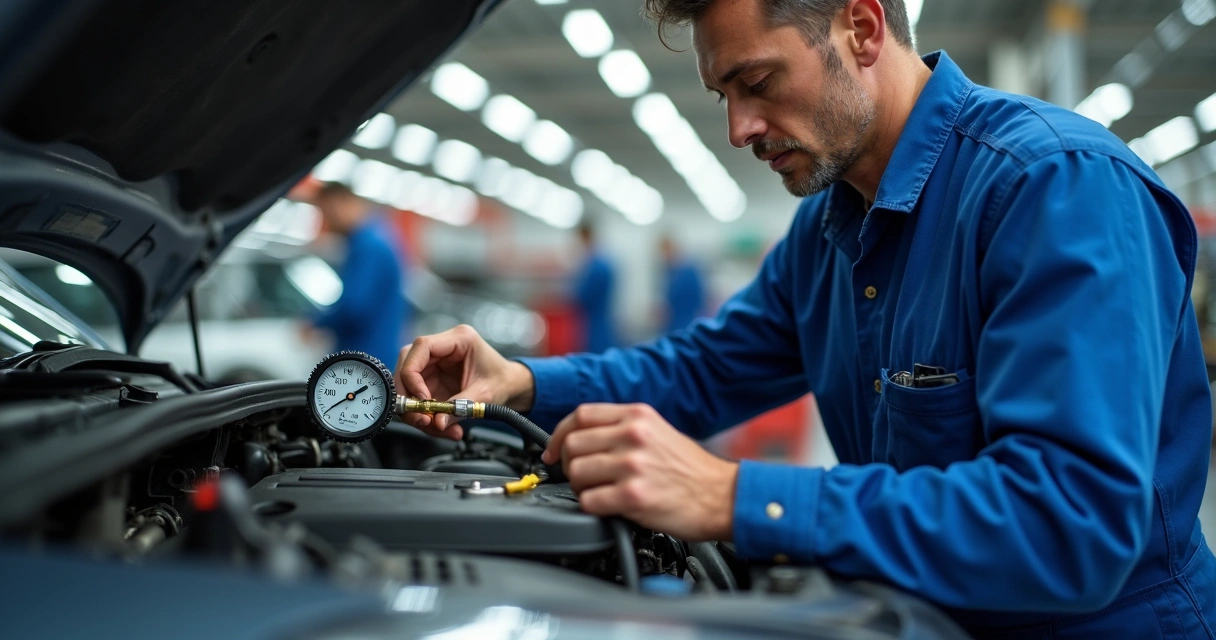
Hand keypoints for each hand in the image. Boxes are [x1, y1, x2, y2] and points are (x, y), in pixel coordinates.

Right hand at [395, 325, 534, 439]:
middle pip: (408, 364)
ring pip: (409, 383)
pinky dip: (425, 414)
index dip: (412, 373)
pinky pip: (418, 396)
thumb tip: (437, 422)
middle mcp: (443, 347)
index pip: (421, 346)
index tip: (421, 399)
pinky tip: (440, 425)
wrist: (511, 386)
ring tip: (435, 427)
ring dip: (416, 409)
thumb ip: (460, 407)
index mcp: (459, 339)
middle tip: (421, 419)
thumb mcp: (485, 395)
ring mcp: (435, 362)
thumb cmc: (502, 382)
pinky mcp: (432, 378)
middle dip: (409, 395)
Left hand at [542, 403, 737, 540]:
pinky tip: (608, 506)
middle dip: (568, 465)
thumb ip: (622, 429)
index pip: (580, 415)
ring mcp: (633, 465)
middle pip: (572, 444)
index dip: (559, 435)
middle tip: (581, 478)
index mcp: (637, 416)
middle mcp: (634, 436)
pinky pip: (589, 501)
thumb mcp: (658, 432)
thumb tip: (583, 439)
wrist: (722, 496)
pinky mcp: (634, 496)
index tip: (554, 451)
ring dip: (579, 488)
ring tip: (597, 493)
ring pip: (576, 473)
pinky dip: (592, 506)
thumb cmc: (692, 470)